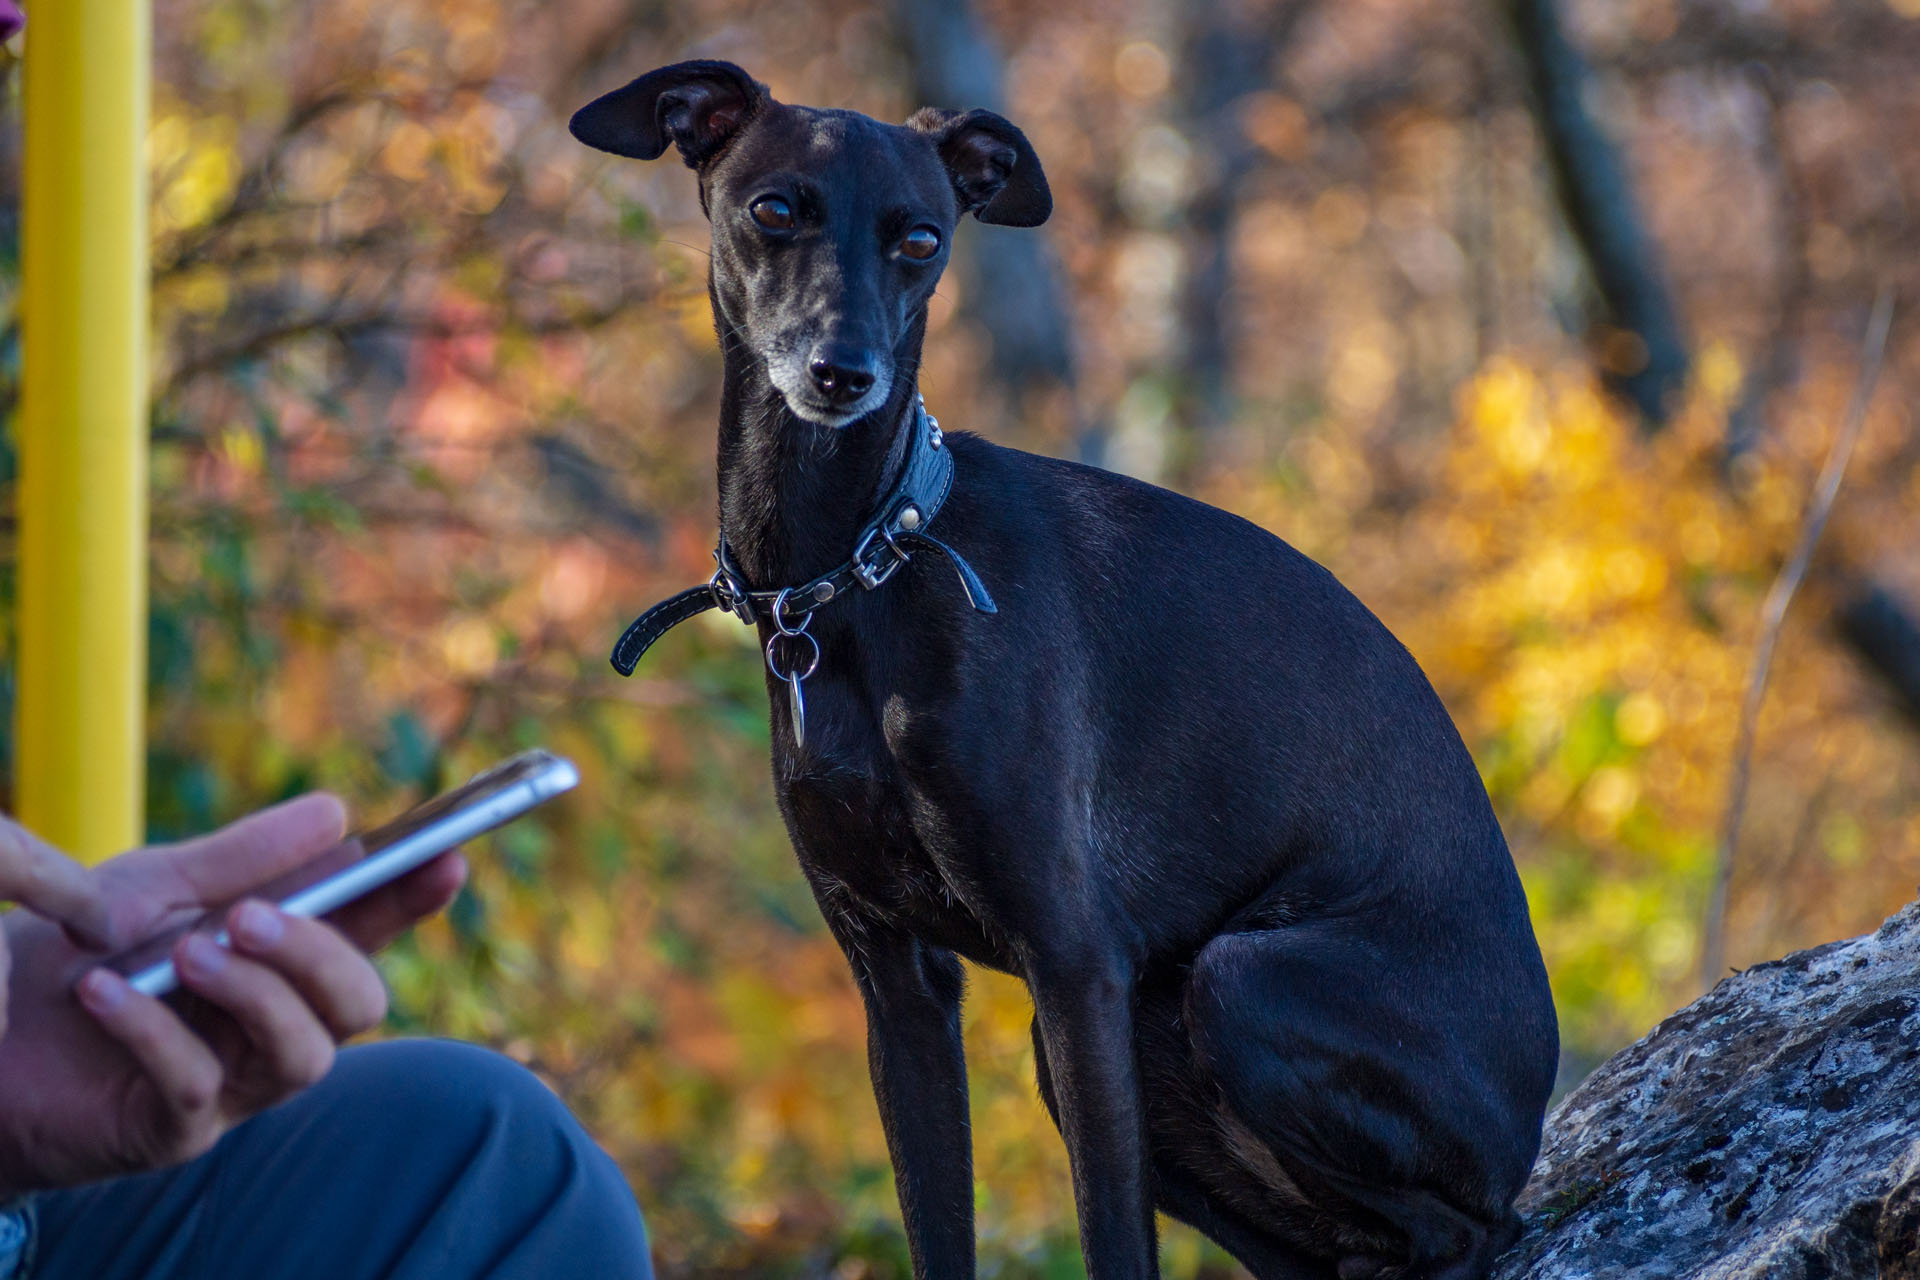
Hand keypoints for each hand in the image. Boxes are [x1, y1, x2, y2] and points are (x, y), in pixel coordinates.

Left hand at [0, 795, 465, 1195]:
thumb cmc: (78, 958)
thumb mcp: (156, 888)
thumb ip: (244, 859)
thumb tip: (339, 812)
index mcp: (283, 961)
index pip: (370, 930)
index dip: (413, 899)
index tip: (444, 859)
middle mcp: (275, 1025)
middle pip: (358, 1004)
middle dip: (319, 955)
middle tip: (251, 917)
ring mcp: (232, 1084)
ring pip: (303, 1055)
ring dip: (254, 995)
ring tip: (185, 954)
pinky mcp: (172, 1131)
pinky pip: (196, 1087)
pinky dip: (154, 1033)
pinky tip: (104, 993)